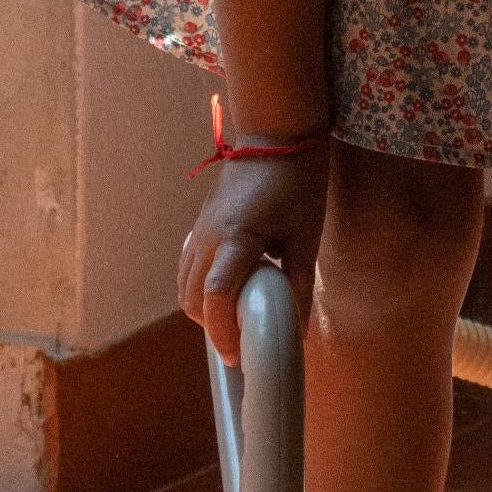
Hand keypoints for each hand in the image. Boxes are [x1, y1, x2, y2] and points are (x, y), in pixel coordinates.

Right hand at [178, 139, 331, 367]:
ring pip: (184, 285)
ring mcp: (199, 230)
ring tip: (235, 319)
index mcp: (236, 236)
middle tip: (242, 343)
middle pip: (192, 297)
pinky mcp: (199, 225)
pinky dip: (198, 289)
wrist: (276, 134)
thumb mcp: (306, 234)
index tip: (239, 357)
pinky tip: (226, 293)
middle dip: (213, 327)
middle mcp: (208, 236)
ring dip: (203, 309)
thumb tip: (296, 331)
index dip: (223, 333)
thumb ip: (298, 283)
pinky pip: (187, 268)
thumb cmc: (297, 180)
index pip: (216, 295)